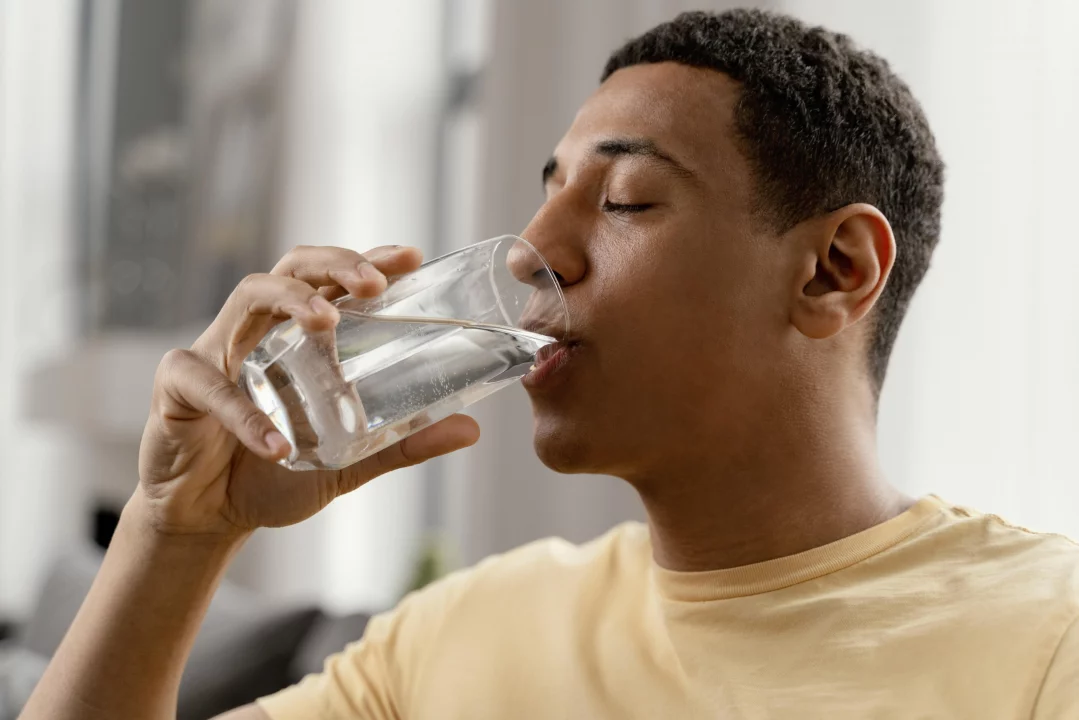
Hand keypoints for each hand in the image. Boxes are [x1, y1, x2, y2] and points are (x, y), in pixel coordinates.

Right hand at [136, 245, 480, 536]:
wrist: (208, 517)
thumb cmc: (274, 474)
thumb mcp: (349, 459)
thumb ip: (402, 442)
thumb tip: (470, 429)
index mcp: (298, 336)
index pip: (333, 282)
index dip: (368, 260)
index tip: (411, 257)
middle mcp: (259, 330)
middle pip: (293, 268)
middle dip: (335, 264)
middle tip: (372, 284)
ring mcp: (216, 350)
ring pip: (248, 296)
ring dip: (290, 301)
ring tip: (327, 323)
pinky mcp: (178, 387)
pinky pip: (210, 386)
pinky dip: (245, 414)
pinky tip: (277, 444)